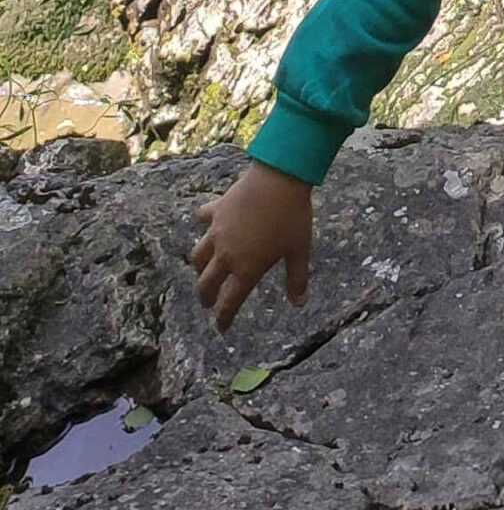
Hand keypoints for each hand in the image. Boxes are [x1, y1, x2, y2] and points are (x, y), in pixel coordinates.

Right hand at [191, 162, 314, 332]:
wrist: (277, 181)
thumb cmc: (292, 218)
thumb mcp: (300, 251)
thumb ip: (297, 278)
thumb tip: (299, 303)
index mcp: (246, 269)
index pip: (230, 301)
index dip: (225, 318)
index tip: (221, 328)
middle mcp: (226, 254)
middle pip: (206, 282)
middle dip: (206, 296)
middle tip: (208, 303)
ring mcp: (217, 232)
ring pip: (197, 255)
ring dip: (198, 266)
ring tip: (203, 270)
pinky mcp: (215, 211)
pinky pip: (203, 219)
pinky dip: (203, 222)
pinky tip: (204, 221)